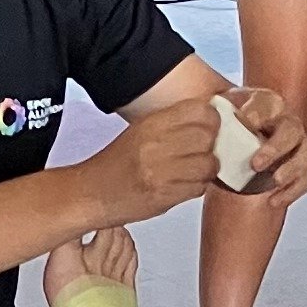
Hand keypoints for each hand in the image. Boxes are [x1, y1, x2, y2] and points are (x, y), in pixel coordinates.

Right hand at [97, 96, 221, 220]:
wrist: (93, 194)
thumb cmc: (118, 164)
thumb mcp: (141, 131)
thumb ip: (173, 124)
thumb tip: (210, 120)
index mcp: (151, 124)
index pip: (201, 110)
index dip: (211, 119)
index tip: (208, 128)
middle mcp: (157, 145)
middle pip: (208, 136)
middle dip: (212, 145)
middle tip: (203, 152)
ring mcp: (161, 172)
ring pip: (209, 164)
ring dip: (206, 169)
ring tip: (193, 171)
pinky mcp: (165, 196)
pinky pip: (198, 188)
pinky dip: (196, 187)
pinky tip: (183, 185)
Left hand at [227, 81, 306, 202]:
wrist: (234, 145)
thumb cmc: (228, 126)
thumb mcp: (219, 115)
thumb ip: (216, 115)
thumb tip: (207, 117)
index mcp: (267, 104)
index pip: (267, 104)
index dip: (259, 113)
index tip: (246, 123)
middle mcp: (287, 121)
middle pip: (292, 130)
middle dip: (275, 148)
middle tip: (255, 164)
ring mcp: (298, 145)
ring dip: (292, 168)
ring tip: (275, 181)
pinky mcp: (300, 168)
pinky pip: (304, 180)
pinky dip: (291, 191)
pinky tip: (272, 200)